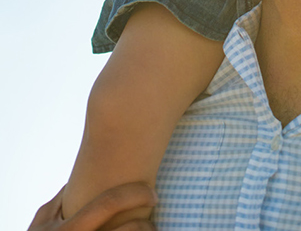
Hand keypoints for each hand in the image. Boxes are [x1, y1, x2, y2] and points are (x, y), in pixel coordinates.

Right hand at [27, 184, 156, 230]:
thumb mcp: (43, 225)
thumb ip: (59, 202)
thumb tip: (80, 177)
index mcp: (69, 229)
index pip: (108, 203)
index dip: (134, 194)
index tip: (151, 192)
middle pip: (128, 230)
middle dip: (146, 223)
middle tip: (155, 216)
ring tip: (151, 229)